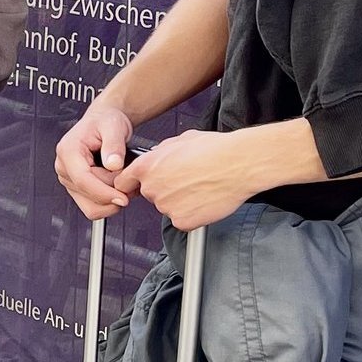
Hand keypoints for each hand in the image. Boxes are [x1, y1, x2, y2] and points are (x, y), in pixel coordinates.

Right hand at [55, 100, 135, 218]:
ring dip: (110, 200)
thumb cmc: (106, 121)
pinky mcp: (76, 187)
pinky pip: (92, 206)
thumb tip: (113, 165)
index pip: (82, 180)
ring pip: (89, 206)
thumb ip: (114, 145)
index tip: (123, 198)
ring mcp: (69, 179)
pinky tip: (118, 188)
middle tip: (130, 183)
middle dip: (111, 194)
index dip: (103, 193)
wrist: (104, 121)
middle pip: (87, 195)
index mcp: (68, 151)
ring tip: (125, 185)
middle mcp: (64, 167)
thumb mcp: (114, 127)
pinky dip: (108, 201)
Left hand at [113, 128, 265, 230]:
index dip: (132, 184)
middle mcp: (152, 188)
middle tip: (186, 181)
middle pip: (150, 195)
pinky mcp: (182, 221)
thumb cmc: (214, 150)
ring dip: (180, 202)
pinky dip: (192, 214)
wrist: (238, 164)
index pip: (123, 182)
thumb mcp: (180, 140)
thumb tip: (156, 156)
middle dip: (164, 190)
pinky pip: (183, 221)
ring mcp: (166, 207)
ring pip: (168, 208)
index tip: (137, 187)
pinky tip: (205, 200)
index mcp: (147, 167)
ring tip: (200, 187)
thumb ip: (161, 152)